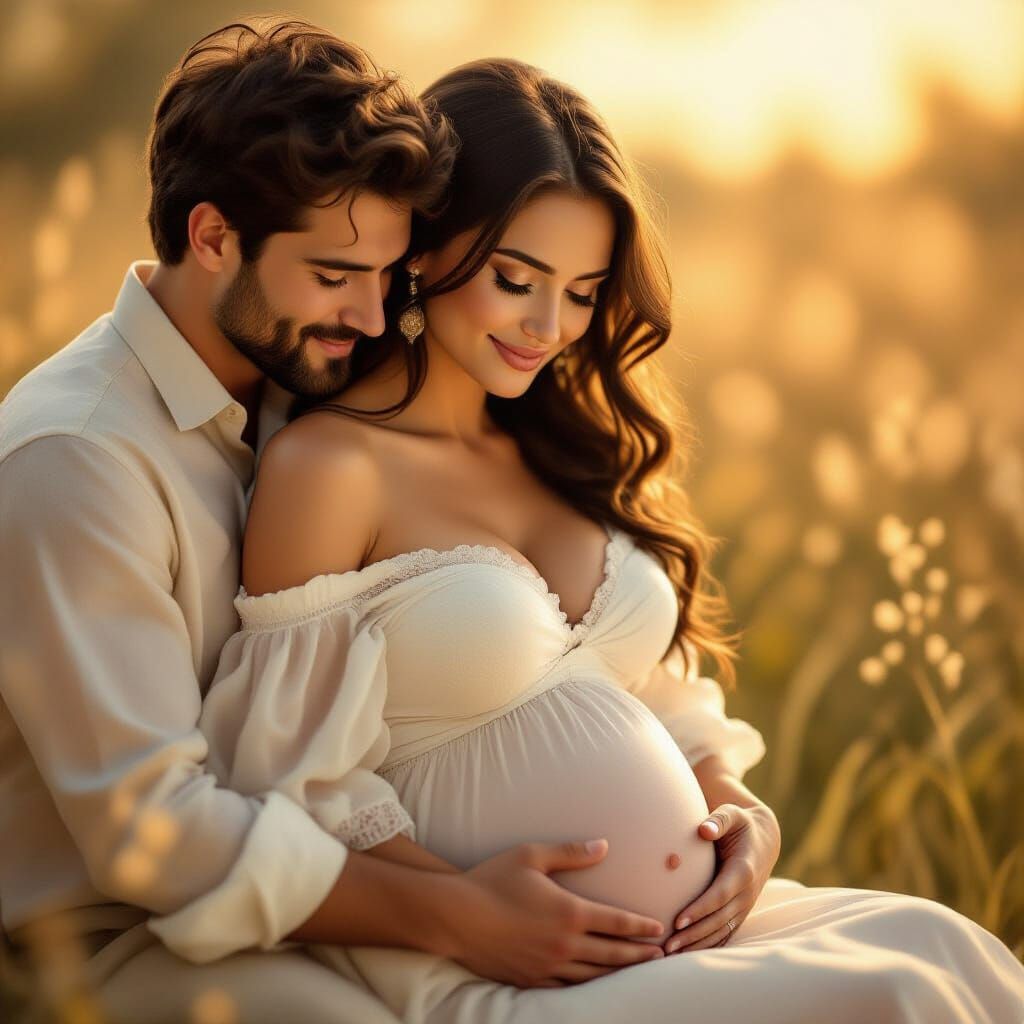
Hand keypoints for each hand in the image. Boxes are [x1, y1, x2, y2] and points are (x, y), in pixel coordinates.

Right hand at [442, 839, 666, 987]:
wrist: (455, 916)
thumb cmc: (493, 879)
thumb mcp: (532, 855)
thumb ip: (571, 852)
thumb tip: (603, 846)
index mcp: (569, 912)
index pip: (616, 922)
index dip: (641, 927)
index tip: (660, 929)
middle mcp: (564, 944)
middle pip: (612, 953)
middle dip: (639, 955)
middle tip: (661, 956)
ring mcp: (548, 966)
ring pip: (594, 976)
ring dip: (619, 974)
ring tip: (637, 973)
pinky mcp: (531, 980)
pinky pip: (567, 989)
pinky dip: (588, 988)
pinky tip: (595, 986)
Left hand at [662, 802, 780, 953]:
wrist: (764, 839)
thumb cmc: (740, 824)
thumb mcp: (732, 814)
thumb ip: (719, 819)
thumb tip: (704, 829)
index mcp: (743, 871)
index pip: (719, 895)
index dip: (699, 909)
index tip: (678, 921)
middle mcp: (746, 893)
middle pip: (718, 920)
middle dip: (693, 934)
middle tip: (666, 945)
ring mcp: (745, 905)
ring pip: (721, 931)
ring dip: (697, 944)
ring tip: (670, 952)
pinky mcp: (741, 911)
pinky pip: (725, 933)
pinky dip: (708, 945)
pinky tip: (687, 954)